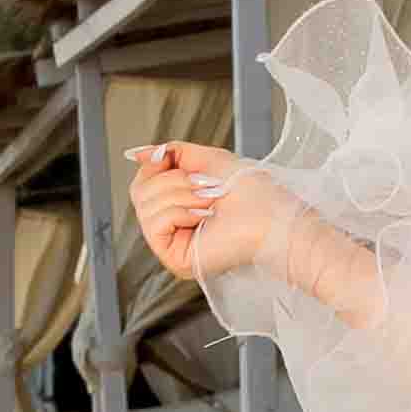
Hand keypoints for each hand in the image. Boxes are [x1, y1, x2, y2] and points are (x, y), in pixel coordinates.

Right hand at [128, 138, 284, 282]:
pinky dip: (180, 212)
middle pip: (139, 192)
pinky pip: (154, 224)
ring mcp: (172, 245)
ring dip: (182, 195)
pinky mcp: (174, 259)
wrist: (273, 217)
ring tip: (209, 201)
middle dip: (173, 180)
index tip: (170, 158)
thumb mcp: (208, 160)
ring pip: (145, 206)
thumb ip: (173, 153)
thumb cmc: (254, 194)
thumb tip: (137, 154)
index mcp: (178, 206)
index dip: (154, 166)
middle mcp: (172, 227)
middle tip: (205, 186)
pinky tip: (203, 216)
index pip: (142, 183)